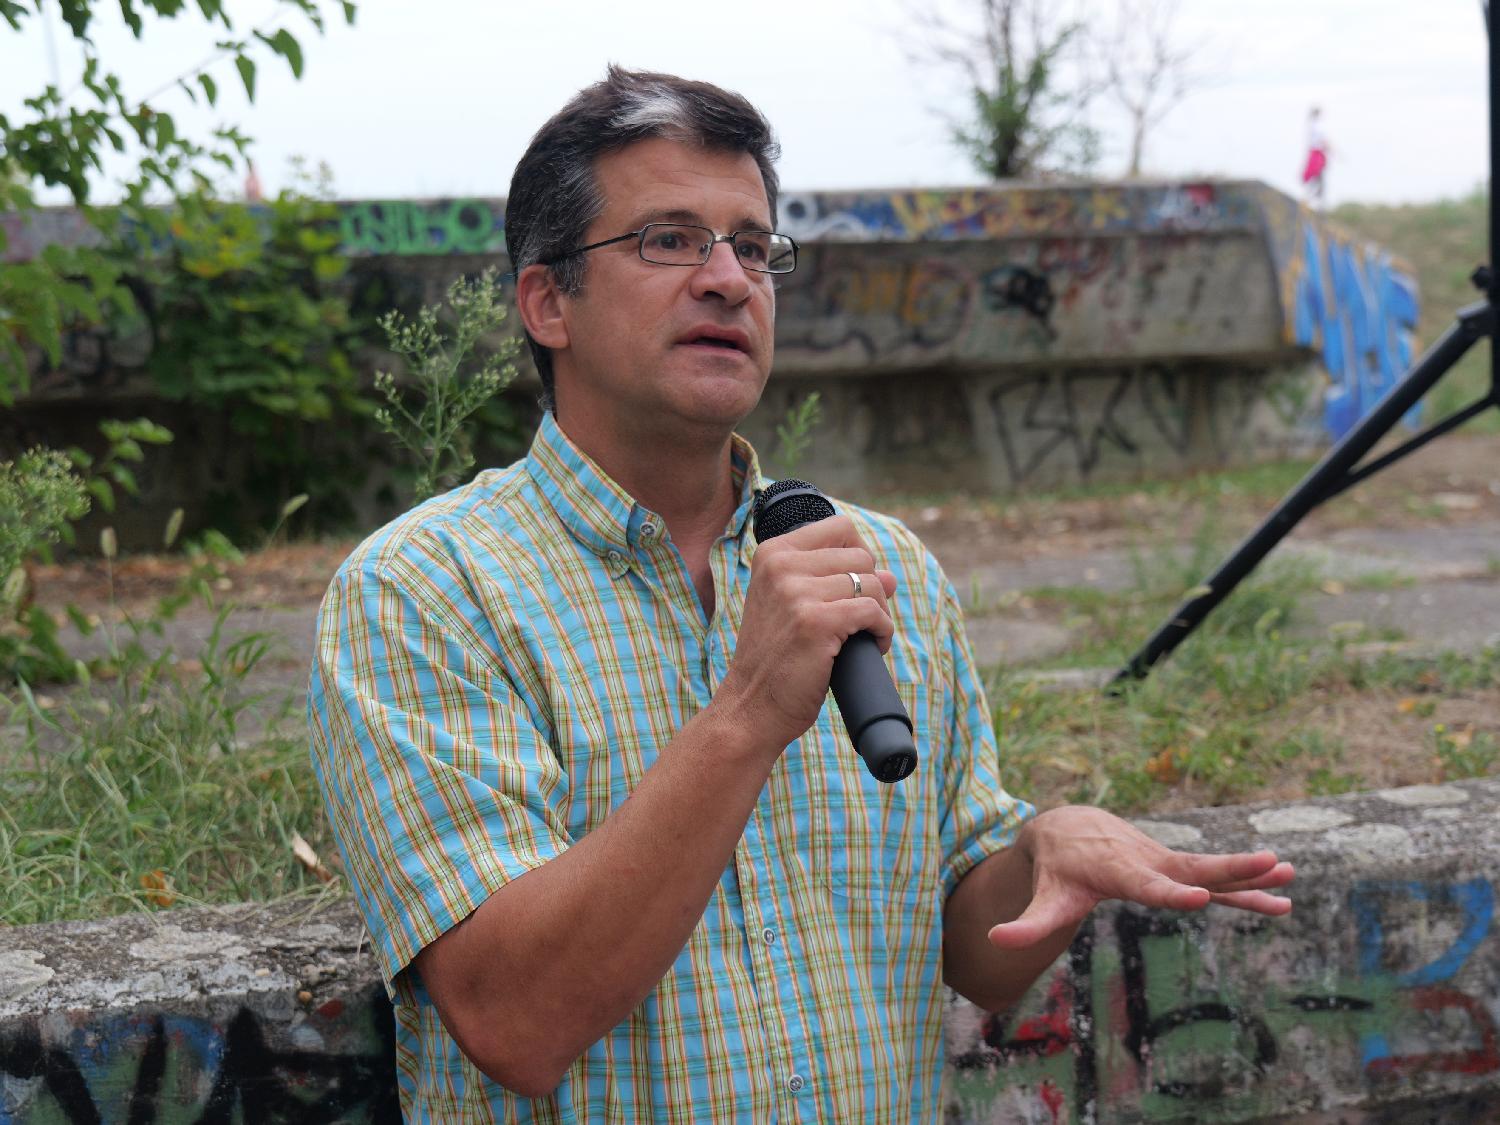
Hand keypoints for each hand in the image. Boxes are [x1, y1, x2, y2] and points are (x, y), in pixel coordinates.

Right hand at [717, 515, 897, 752]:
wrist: (751, 705)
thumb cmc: (774, 658)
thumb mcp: (793, 607)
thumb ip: (835, 582)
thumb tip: (891, 575)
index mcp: (772, 553)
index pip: (840, 526)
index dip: (859, 555)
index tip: (855, 585)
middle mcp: (781, 565)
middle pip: (861, 556)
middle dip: (871, 589)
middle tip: (858, 620)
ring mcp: (797, 592)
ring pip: (873, 584)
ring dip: (879, 613)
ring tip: (864, 635)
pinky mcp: (816, 622)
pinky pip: (873, 613)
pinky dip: (883, 631)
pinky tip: (873, 645)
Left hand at [986, 806, 1293, 950]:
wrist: (1069, 829)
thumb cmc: (1057, 868)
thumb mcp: (1044, 897)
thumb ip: (1028, 923)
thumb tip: (996, 941)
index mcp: (1118, 871)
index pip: (1147, 884)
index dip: (1169, 891)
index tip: (1196, 898)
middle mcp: (1149, 861)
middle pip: (1193, 867)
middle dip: (1230, 868)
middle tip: (1269, 864)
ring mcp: (1167, 863)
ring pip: (1213, 869)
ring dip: (1250, 873)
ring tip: (1290, 876)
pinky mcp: (1177, 868)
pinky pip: (1217, 879)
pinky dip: (1247, 887)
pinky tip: (1283, 901)